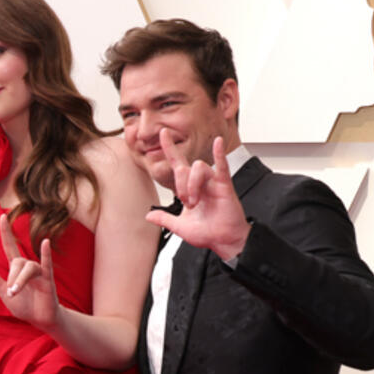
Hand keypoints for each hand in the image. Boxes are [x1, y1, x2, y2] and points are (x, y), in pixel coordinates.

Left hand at [0, 214, 59, 331]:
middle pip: (17, 262)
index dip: (6, 233)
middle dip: (12, 278)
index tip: (2, 216)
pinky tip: (45, 243)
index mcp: (16, 269)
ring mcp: (39, 273)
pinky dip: (45, 254)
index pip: (10, 246)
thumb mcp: (2, 291)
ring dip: (20, 280)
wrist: (40, 320)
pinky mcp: (48, 281)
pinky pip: (46, 265)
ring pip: (28, 267)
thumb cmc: (23, 305)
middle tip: (10, 293)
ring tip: (14, 293)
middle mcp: (27, 267)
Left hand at [145, 132, 249, 260]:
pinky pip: (222, 165)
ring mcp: (213, 182)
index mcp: (190, 187)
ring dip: (192, 185)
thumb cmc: (208, 232)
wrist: (223, 241)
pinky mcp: (224, 185)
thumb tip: (148, 216)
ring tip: (195, 202)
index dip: (169, 148)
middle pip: (184, 168)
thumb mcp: (180, 226)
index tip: (163, 133)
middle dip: (180, 185)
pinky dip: (219, 154)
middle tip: (187, 203)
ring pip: (198, 168)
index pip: (178, 163)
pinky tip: (217, 143)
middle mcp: (200, 181)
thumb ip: (164, 219)